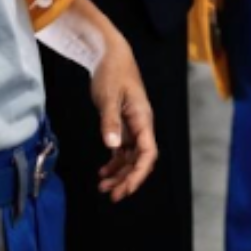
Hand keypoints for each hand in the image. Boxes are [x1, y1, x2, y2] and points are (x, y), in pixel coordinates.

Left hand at [87, 26, 158, 201]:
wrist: (109, 55)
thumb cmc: (112, 72)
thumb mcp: (108, 97)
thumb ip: (110, 122)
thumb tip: (112, 146)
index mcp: (143, 119)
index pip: (147, 153)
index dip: (138, 173)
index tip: (125, 188)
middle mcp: (141, 126)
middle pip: (140, 160)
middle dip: (128, 180)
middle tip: (111, 195)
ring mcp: (133, 126)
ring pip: (130, 158)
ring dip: (119, 174)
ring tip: (103, 187)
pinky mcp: (123, 125)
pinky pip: (122, 150)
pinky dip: (114, 163)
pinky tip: (103, 172)